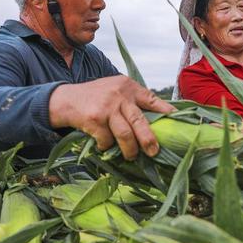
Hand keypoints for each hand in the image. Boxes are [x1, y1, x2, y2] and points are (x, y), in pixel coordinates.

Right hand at [49, 75, 175, 159]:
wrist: (64, 99)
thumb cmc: (96, 98)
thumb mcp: (116, 90)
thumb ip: (133, 101)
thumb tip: (157, 120)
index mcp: (129, 86)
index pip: (152, 99)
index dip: (165, 111)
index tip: (177, 120)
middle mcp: (119, 95)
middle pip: (140, 121)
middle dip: (149, 139)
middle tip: (154, 152)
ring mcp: (107, 107)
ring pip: (125, 134)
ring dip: (129, 150)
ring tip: (131, 156)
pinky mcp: (94, 119)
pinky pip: (107, 140)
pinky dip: (107, 146)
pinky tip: (104, 145)